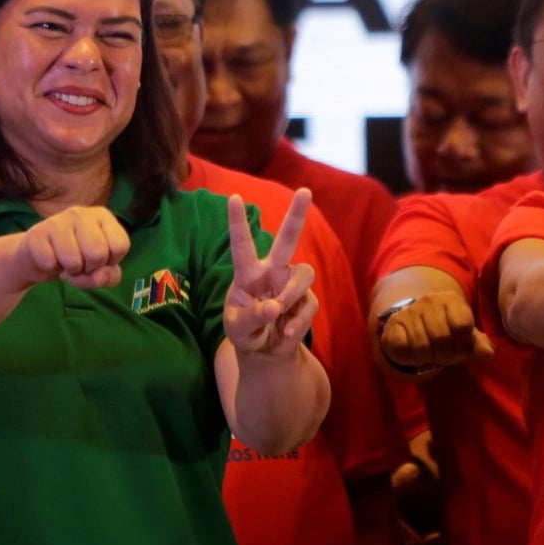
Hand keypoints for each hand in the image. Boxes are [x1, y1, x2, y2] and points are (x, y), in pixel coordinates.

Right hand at [16, 206, 129, 288]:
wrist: (36, 256)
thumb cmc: (76, 258)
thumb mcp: (99, 270)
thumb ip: (109, 276)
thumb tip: (99, 276)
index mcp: (102, 216)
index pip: (120, 246)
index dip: (111, 261)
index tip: (100, 259)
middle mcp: (81, 213)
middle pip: (98, 254)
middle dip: (90, 268)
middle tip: (81, 262)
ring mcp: (57, 221)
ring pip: (73, 261)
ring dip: (70, 270)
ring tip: (65, 261)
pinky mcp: (37, 233)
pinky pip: (50, 263)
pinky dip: (51, 269)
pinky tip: (50, 259)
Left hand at [225, 188, 317, 355]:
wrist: (265, 353)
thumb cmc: (244, 332)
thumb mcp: (237, 329)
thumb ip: (252, 317)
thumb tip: (275, 307)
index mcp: (247, 274)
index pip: (241, 245)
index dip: (237, 222)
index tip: (234, 198)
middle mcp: (271, 272)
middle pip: (287, 239)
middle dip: (296, 215)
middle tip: (305, 191)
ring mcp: (290, 285)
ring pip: (304, 273)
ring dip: (292, 294)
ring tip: (279, 315)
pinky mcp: (306, 301)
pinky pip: (309, 305)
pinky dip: (297, 322)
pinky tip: (285, 333)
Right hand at [379, 291, 492, 366]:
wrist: (414, 324)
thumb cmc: (445, 331)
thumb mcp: (464, 338)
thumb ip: (478, 345)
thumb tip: (488, 353)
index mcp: (452, 300)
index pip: (463, 326)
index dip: (463, 344)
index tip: (459, 347)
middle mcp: (431, 300)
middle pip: (442, 338)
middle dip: (445, 354)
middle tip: (442, 354)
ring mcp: (411, 310)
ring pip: (422, 346)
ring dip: (427, 357)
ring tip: (429, 353)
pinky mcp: (395, 322)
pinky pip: (403, 347)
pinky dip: (409, 357)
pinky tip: (413, 351)